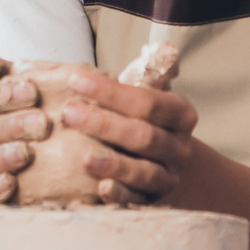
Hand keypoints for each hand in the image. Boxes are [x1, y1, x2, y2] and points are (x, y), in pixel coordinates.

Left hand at [39, 63, 205, 205]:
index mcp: (180, 114)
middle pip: (144, 136)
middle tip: (69, 114)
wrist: (166, 164)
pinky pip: (138, 201)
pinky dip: (121, 195)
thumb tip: (162, 47)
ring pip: (144, 171)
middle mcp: (179, 147)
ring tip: (82, 157)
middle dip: (104, 124)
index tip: (76, 81)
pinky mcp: (155, 202)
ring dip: (112, 164)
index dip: (111, 92)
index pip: (147, 101)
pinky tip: (101, 188)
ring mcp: (169, 177)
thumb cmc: (145, 120)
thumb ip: (147, 75)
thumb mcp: (150, 95)